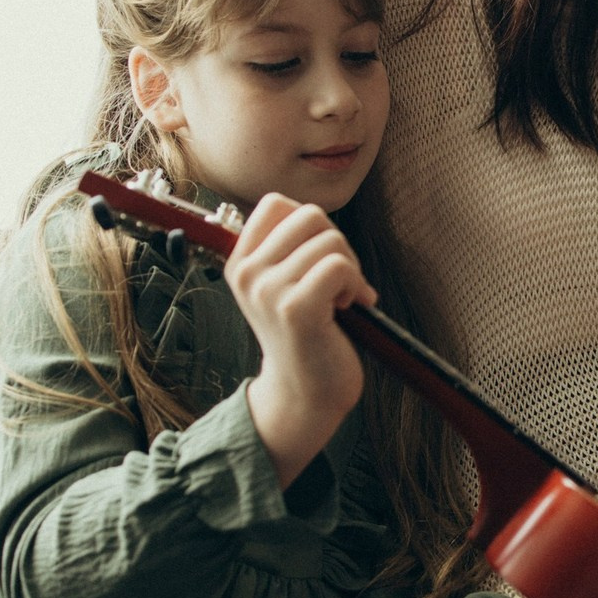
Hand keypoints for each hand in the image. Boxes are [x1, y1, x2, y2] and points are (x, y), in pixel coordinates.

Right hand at [225, 193, 375, 487]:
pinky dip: (357, 283)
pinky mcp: (296, 308)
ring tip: (344, 299)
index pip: (276, 203)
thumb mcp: (284, 287)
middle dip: (338, 243)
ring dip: (352, 268)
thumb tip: (314, 214)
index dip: (312, 224)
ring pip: (330, 240)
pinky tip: (349, 308)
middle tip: (341, 280)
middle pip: (310, 215)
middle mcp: (247, 273)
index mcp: (241, 263)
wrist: (306, 394)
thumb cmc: (308, 336)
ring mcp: (268, 290)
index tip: (319, 259)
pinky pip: (339, 266)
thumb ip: (290, 250)